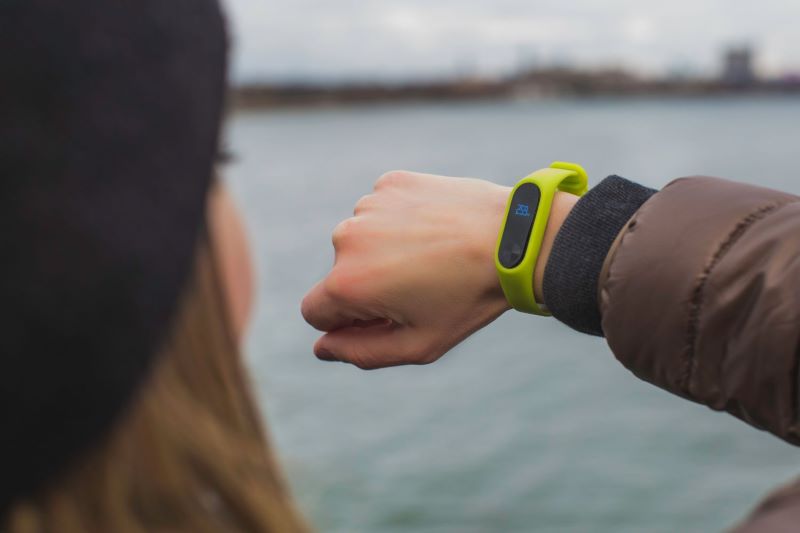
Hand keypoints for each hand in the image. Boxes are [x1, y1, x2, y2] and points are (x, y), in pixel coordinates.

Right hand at [301, 171, 577, 369]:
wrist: (514, 236)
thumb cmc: (468, 298)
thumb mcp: (419, 344)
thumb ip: (361, 353)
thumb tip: (322, 348)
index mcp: (347, 283)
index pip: (315, 312)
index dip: (348, 322)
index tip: (388, 316)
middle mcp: (346, 238)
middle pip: (339, 275)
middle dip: (369, 285)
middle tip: (423, 286)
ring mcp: (367, 205)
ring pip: (362, 240)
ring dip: (385, 251)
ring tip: (434, 256)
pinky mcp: (390, 183)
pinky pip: (381, 211)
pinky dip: (400, 221)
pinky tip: (435, 228)